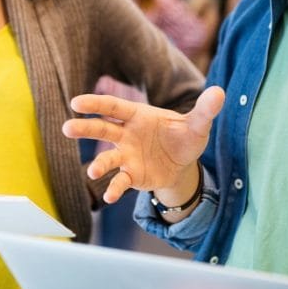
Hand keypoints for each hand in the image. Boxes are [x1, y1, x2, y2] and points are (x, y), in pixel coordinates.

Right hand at [62, 86, 223, 202]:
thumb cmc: (184, 137)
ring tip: (91, 171)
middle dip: (84, 128)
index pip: (112, 107)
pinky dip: (115, 188)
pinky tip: (110, 196)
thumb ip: (205, 110)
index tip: (76, 103)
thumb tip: (220, 92)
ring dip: (98, 164)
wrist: (184, 164)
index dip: (95, 104)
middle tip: (66, 128)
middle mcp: (126, 135)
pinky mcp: (131, 175)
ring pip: (107, 158)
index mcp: (137, 115)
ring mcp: (126, 156)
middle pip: (101, 130)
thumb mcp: (197, 125)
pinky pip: (120, 181)